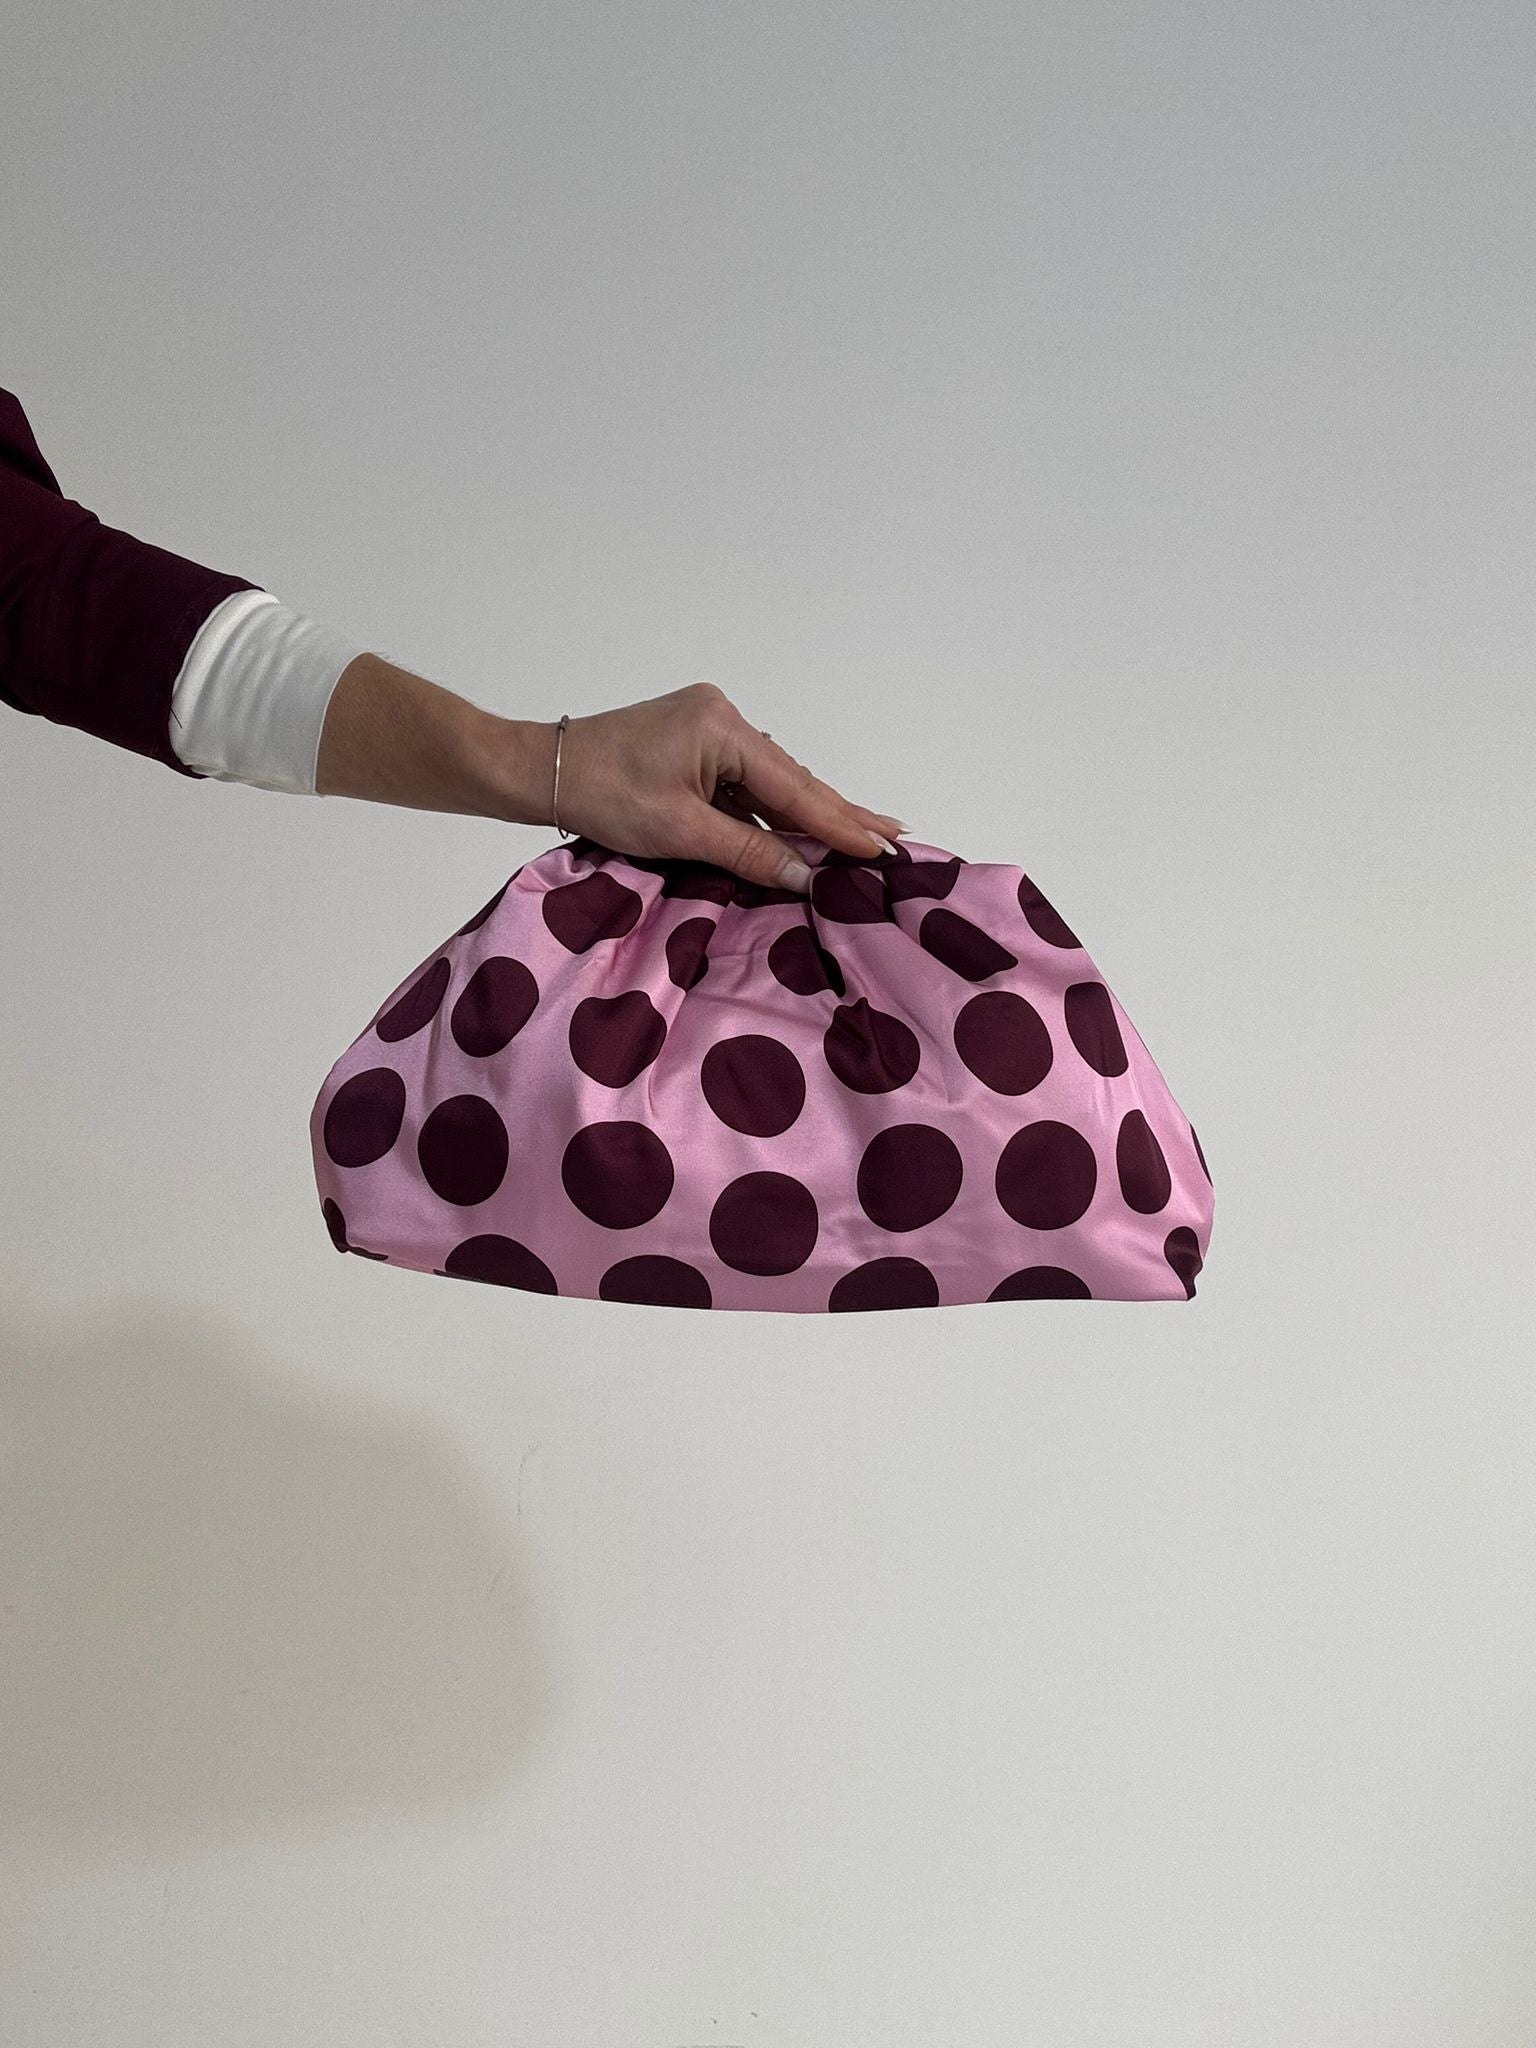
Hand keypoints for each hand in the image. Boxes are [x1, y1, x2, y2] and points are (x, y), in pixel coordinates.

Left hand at [544, 681, 906, 893]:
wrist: (544, 769)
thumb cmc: (602, 794)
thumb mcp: (680, 831)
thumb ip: (749, 850)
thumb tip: (806, 875)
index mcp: (723, 727)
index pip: (795, 786)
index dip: (840, 823)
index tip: (883, 846)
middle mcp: (724, 717)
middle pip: (791, 779)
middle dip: (839, 814)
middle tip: (894, 836)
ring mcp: (709, 728)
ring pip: (770, 783)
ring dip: (807, 816)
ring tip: (862, 838)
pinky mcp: (693, 744)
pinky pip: (745, 783)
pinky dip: (770, 811)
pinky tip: (800, 832)